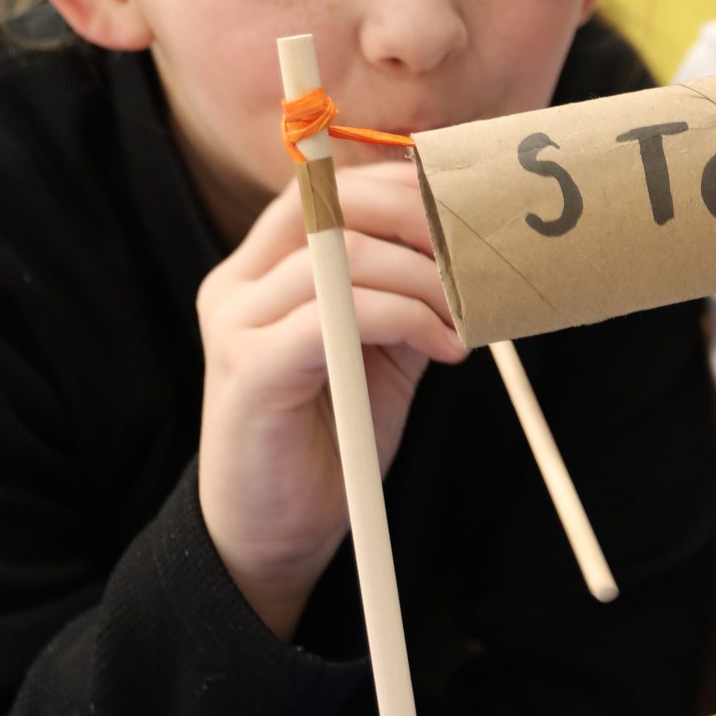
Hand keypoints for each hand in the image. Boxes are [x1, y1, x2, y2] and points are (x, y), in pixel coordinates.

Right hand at [195, 160, 465, 638]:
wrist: (277, 531)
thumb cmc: (332, 436)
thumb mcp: (383, 348)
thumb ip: (409, 292)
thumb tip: (472, 242)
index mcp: (265, 267)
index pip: (329, 187)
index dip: (402, 185)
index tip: (468, 209)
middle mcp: (239, 283)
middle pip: (332, 204)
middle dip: (421, 220)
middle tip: (480, 256)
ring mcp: (236, 323)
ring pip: (343, 259)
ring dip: (426, 281)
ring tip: (468, 320)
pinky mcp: (247, 369)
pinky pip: (336, 317)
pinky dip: (406, 320)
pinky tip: (445, 349)